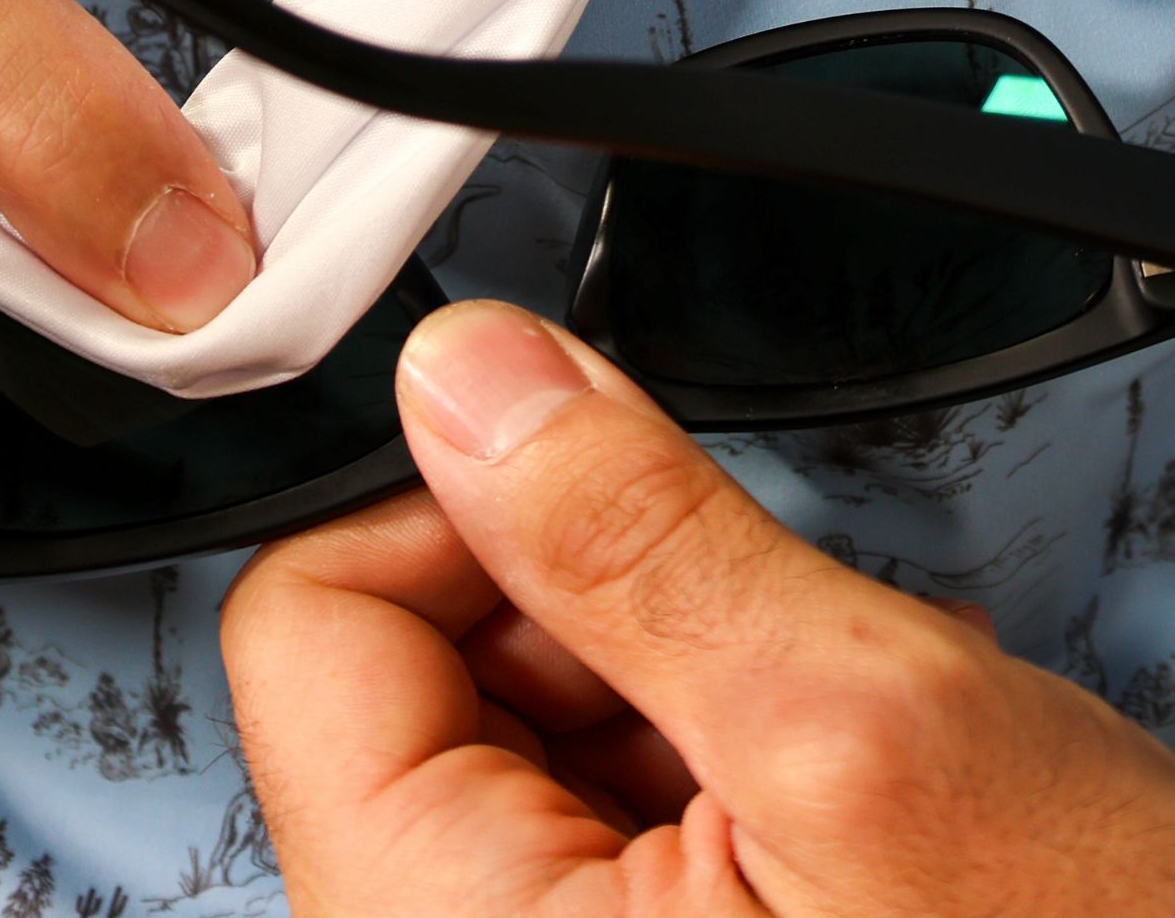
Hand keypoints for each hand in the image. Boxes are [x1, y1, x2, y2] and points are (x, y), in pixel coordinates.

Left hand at [224, 301, 1174, 917]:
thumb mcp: (863, 729)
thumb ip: (634, 533)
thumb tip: (464, 375)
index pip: (311, 624)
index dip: (465, 512)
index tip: (606, 492)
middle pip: (424, 665)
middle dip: (614, 605)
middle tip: (777, 653)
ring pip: (537, 716)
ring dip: (695, 674)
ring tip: (848, 732)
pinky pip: (613, 799)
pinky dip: (729, 746)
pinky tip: (850, 779)